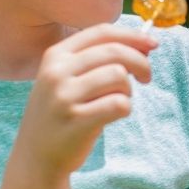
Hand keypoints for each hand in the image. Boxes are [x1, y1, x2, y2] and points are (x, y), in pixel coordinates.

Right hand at [21, 23, 157, 179]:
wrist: (36, 157)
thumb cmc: (62, 113)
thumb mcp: (66, 78)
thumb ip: (98, 59)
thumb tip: (144, 44)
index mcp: (55, 55)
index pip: (101, 32)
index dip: (132, 36)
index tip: (152, 44)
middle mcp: (56, 72)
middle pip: (115, 52)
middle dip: (140, 62)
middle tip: (146, 77)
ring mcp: (64, 97)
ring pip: (119, 76)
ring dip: (128, 89)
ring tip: (120, 99)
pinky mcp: (76, 121)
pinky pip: (119, 104)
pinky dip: (125, 108)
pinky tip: (116, 114)